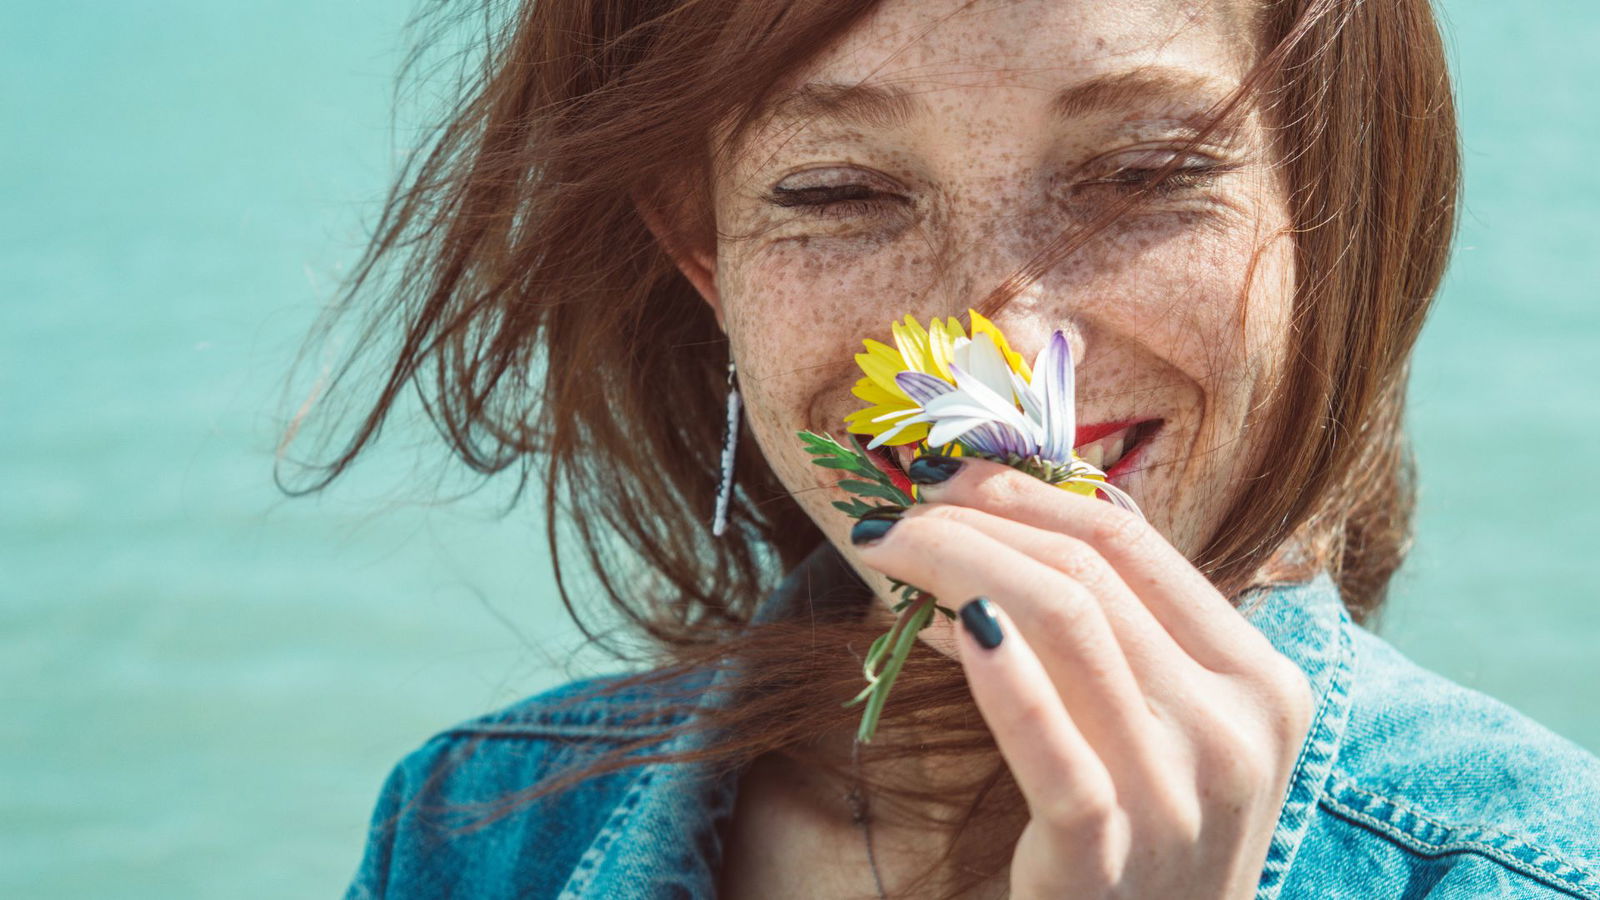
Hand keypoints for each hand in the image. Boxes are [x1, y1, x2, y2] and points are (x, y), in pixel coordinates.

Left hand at [850, 457, 1314, 899]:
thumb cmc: (1150, 844)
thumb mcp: (1170, 731)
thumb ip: (1118, 634)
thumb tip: (1013, 523)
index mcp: (1260, 681)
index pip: (1136, 545)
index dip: (1031, 493)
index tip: (950, 476)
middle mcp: (1236, 729)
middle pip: (1090, 573)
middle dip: (975, 521)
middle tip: (895, 513)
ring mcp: (1178, 794)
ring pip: (1065, 622)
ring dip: (957, 566)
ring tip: (889, 553)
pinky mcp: (1106, 856)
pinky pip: (1046, 739)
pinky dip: (993, 670)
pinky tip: (943, 626)